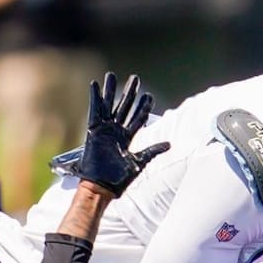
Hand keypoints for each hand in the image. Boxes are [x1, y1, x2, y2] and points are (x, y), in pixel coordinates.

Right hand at [74, 72, 169, 195]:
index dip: (143, 107)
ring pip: (109, 105)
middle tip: (135, 79)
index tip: (148, 96)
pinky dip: (94, 97)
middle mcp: (116, 131)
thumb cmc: (118, 179)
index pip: (137, 118)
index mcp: (127, 138)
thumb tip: (169, 145)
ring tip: (111, 76)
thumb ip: (152, 152)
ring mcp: (105, 130)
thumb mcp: (138, 163)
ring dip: (110, 91)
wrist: (101, 186)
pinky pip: (94, 110)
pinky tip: (95, 85)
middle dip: (130, 93)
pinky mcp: (93, 130)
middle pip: (124, 107)